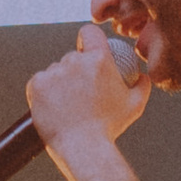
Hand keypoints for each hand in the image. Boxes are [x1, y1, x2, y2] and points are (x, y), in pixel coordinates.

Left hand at [25, 22, 149, 153]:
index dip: (87, 38)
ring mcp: (54, 72)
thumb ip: (142, 86)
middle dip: (76, 71)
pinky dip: (44, 91)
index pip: (89, 33)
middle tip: (80, 94)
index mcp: (99, 59)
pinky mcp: (37, 84)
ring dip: (59, 82)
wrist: (83, 147)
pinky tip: (53, 105)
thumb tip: (143, 77)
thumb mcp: (134, 106)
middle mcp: (75, 60)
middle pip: (72, 57)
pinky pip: (40, 81)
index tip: (85, 47)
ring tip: (68, 106)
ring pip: (55, 71)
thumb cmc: (110, 127)